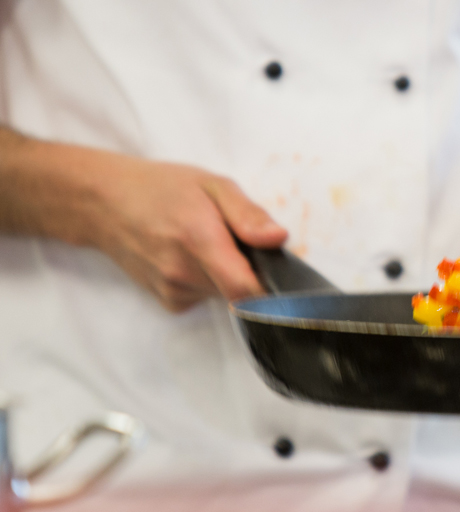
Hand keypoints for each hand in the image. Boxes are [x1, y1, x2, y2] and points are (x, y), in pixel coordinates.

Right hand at [81, 152, 286, 311]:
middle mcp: (183, 272)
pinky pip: (204, 298)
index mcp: (199, 239)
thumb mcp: (212, 184)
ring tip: (207, 245)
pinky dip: (207, 282)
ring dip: (226, 276)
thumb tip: (278, 238)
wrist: (104, 204)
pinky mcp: (168, 301)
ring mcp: (172, 290)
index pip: (245, 289)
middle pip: (240, 292)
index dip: (270, 289)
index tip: (278, 276)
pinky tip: (190, 258)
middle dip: (248, 272)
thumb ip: (247, 214)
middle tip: (236, 243)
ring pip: (223, 295)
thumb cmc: (162, 188)